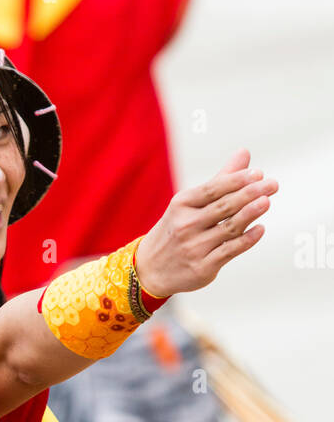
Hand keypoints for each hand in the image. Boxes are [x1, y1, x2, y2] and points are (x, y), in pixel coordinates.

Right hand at [134, 150, 275, 298]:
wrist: (150, 268)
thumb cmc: (176, 229)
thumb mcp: (189, 203)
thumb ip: (221, 180)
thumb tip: (245, 153)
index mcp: (182, 204)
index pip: (213, 189)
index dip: (236, 180)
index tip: (258, 173)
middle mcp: (186, 225)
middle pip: (223, 207)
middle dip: (249, 194)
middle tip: (272, 184)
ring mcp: (194, 247)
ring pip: (228, 228)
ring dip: (250, 214)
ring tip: (267, 201)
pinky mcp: (202, 267)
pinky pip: (229, 251)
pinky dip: (246, 240)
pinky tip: (260, 229)